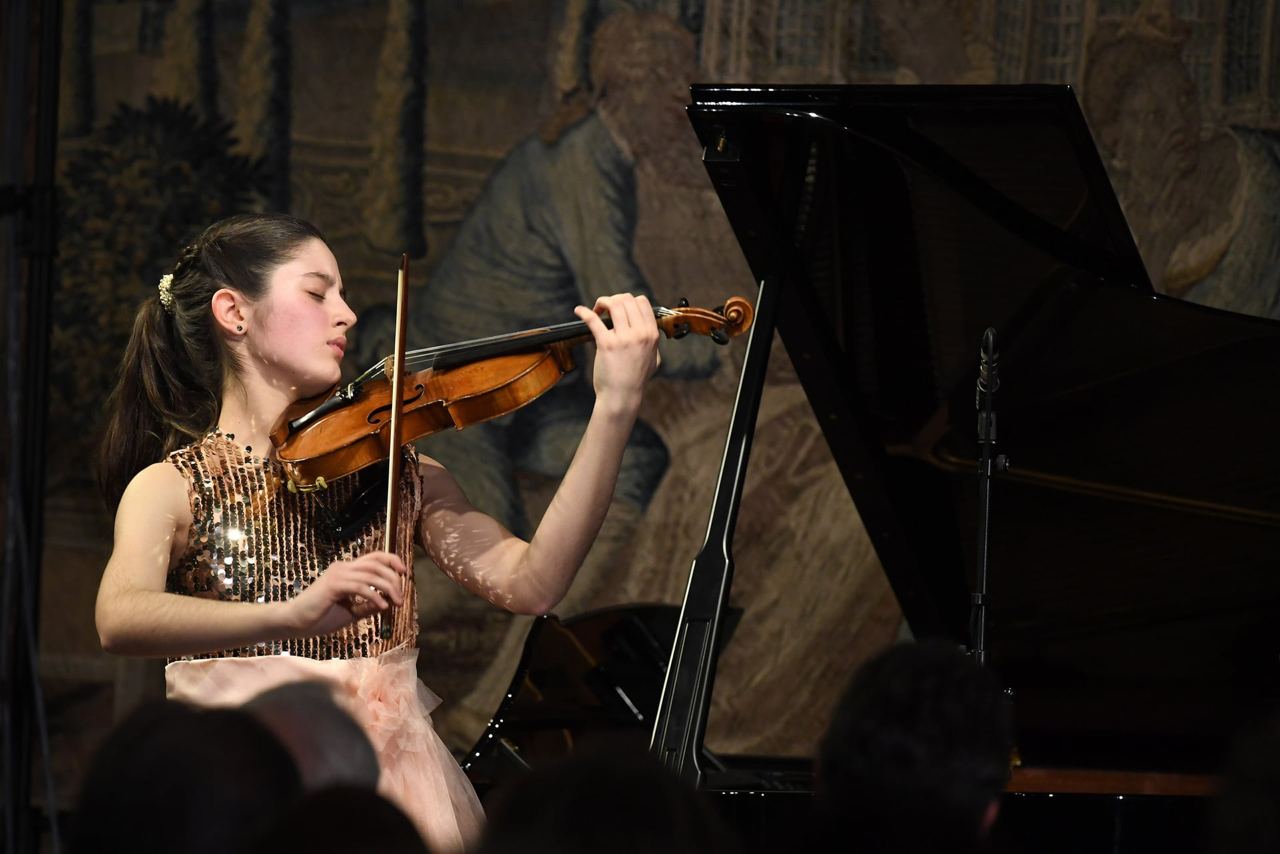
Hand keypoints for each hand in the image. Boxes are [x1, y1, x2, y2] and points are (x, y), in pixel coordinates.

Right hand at [282, 551, 408, 637]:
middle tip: (401, 598)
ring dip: (388, 588)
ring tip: (396, 603)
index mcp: (346, 570)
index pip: (374, 557)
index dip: (392, 560)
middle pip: (377, 563)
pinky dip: (374, 596)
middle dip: (394, 579)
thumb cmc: (320, 617)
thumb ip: (367, 606)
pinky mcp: (333, 585)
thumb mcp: (350, 612)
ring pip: (371, 574)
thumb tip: (388, 602)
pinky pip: (360, 587)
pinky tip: (382, 607)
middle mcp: (343, 567)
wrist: (294, 623)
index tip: (404, 573)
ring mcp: (337, 574)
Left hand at [574, 293, 660, 409]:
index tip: (620, 308)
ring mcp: (623, 338)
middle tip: (605, 309)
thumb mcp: (654, 359)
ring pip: (614, 304)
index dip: (629, 301)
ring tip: (596, 310)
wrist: (622, 396)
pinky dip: (584, 312)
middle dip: (614, 300)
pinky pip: (593, 320)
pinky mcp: (606, 344)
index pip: (642, 302)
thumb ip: (653, 342)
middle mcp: (640, 333)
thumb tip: (648, 329)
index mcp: (651, 334)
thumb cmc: (636, 380)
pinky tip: (579, 311)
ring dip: (602, 302)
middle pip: (627, 299)